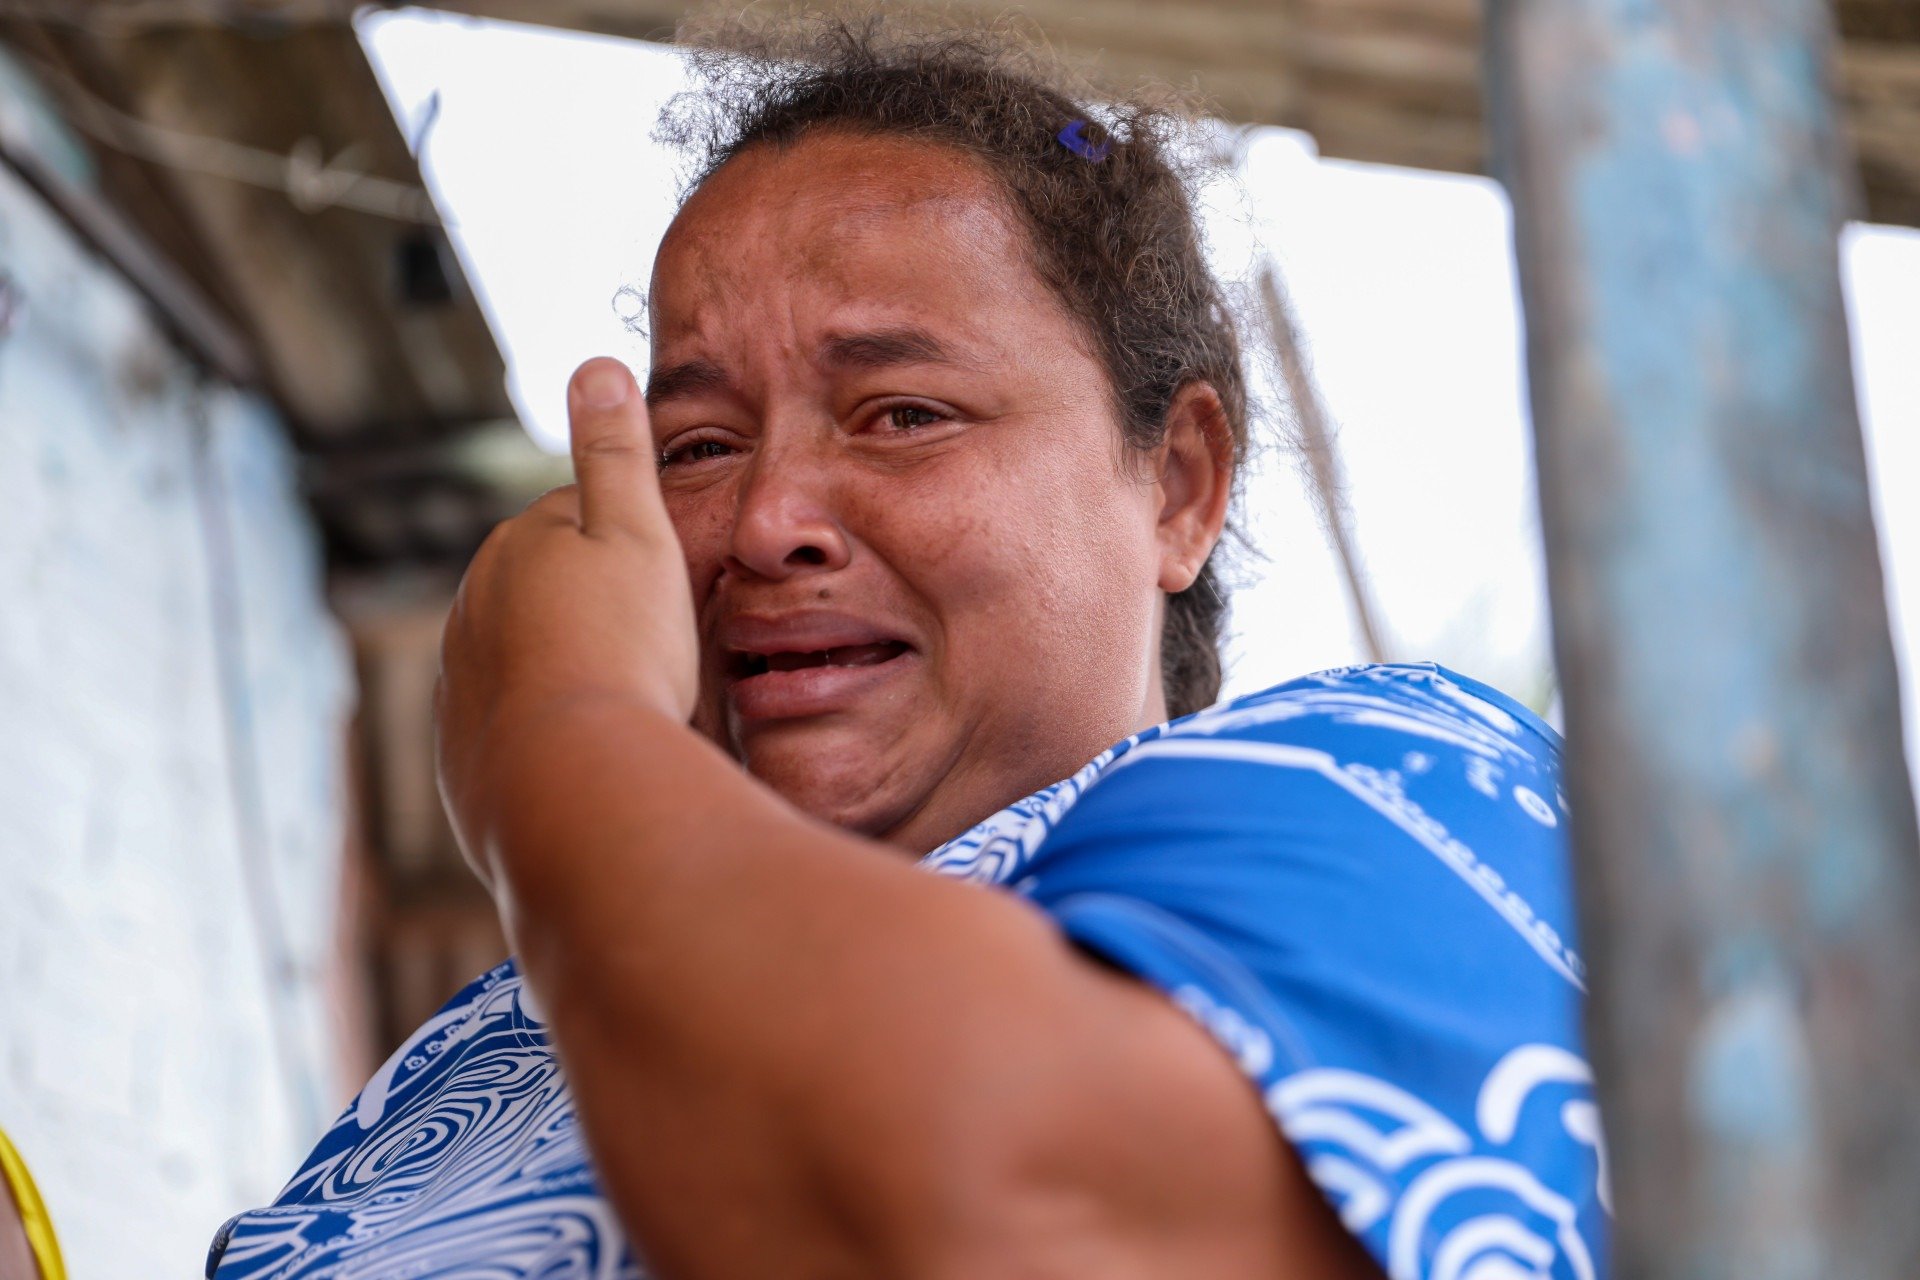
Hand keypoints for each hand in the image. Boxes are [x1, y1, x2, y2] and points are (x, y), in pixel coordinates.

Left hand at [434, 356, 698, 886]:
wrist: (573, 785)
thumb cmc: (622, 653)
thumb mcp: (640, 536)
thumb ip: (617, 452)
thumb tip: (595, 364)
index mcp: (516, 542)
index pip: (583, 523)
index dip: (639, 554)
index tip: (672, 593)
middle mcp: (473, 605)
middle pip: (554, 592)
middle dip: (600, 612)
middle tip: (660, 655)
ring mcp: (461, 683)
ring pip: (532, 660)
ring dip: (574, 673)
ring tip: (633, 709)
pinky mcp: (461, 755)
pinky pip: (516, 728)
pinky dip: (550, 733)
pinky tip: (595, 753)